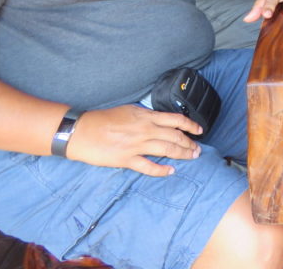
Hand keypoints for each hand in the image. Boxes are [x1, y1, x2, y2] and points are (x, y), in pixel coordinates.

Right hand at [65, 104, 202, 176]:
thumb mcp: (130, 110)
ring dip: (182, 154)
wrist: (82, 131)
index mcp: (147, 117)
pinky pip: (149, 167)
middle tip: (198, 149)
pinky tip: (171, 172)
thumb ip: (147, 116)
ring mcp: (137, 145)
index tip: (200, 130)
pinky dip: (161, 170)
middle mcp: (146, 130)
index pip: (176, 120)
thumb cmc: (104, 119)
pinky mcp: (127, 159)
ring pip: (167, 150)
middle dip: (190, 143)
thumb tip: (160, 120)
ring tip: (192, 157)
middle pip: (175, 136)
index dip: (191, 125)